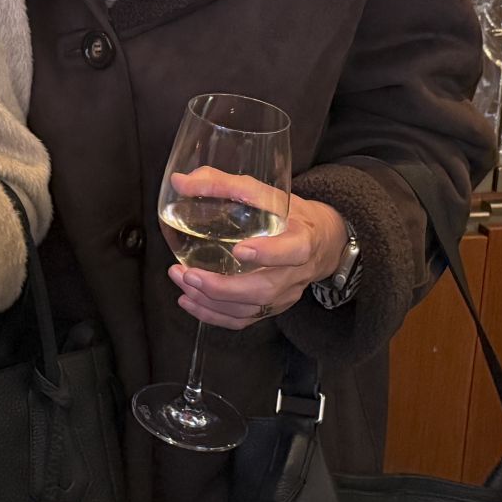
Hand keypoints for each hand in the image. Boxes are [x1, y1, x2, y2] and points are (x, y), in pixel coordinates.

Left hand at [165, 167, 348, 330]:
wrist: (321, 242)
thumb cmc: (290, 214)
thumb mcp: (267, 192)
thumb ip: (224, 184)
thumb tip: (180, 182)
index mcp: (303, 238)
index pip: (294, 250)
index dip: (269, 253)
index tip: (240, 249)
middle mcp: (297, 272)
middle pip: (264, 289)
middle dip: (223, 287)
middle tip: (189, 274)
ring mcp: (286, 294)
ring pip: (251, 308)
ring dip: (211, 301)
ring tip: (181, 280)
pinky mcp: (274, 307)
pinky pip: (244, 320)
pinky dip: (214, 315)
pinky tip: (189, 301)